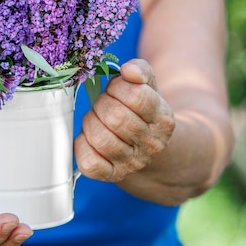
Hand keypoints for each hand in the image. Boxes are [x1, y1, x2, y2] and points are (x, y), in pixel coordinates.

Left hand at [74, 59, 174, 181]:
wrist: (148, 148)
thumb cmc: (140, 111)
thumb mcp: (147, 87)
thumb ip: (140, 70)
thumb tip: (129, 70)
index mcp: (163, 119)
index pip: (136, 96)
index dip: (118, 87)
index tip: (115, 88)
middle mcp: (151, 144)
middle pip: (115, 117)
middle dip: (101, 104)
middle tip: (102, 104)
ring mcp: (132, 163)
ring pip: (100, 138)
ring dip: (90, 122)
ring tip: (96, 119)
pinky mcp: (111, 175)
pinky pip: (89, 163)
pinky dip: (82, 146)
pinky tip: (89, 137)